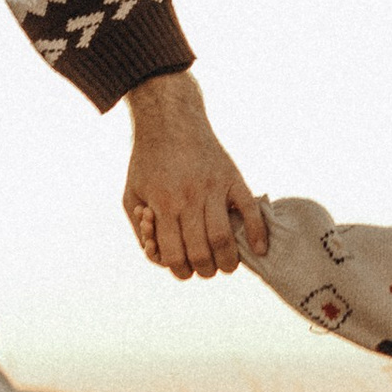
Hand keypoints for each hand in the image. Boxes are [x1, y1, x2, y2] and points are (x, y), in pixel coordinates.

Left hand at [122, 70, 269, 279]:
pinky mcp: (233, 178)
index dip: (180, 270)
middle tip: (206, 268)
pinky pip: (250, 211)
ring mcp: (214, 188)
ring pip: (225, 238)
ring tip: (227, 265)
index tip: (183, 268)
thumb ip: (140, 229)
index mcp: (163, 205)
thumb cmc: (147, 161)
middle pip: (202, 252)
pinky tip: (260, 249)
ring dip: (228, 262)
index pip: (175, 255)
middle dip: (204, 270)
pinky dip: (258, 233)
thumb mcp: (131, 194)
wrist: (170, 121)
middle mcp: (189, 199)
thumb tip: (158, 256)